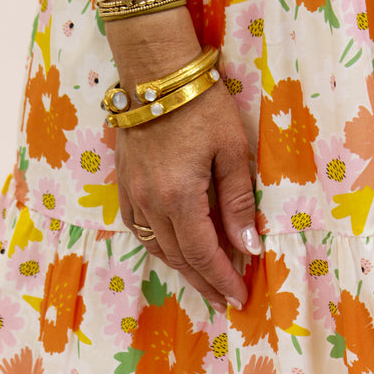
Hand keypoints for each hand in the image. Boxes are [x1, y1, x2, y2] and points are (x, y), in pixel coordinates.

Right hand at [115, 78, 260, 312]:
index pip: (204, 254)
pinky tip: (175, 251)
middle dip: (205, 283)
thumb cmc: (202, 105)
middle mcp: (151, 204)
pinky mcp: (124, 185)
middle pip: (179, 259)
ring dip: (182, 269)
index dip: (223, 279)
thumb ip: (238, 203)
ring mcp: (133, 195)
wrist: (155, 72)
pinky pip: (139, 230)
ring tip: (204, 282)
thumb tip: (249, 248)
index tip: (240, 298)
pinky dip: (160, 247)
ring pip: (157, 248)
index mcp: (179, 198)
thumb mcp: (232, 152)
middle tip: (225, 300)